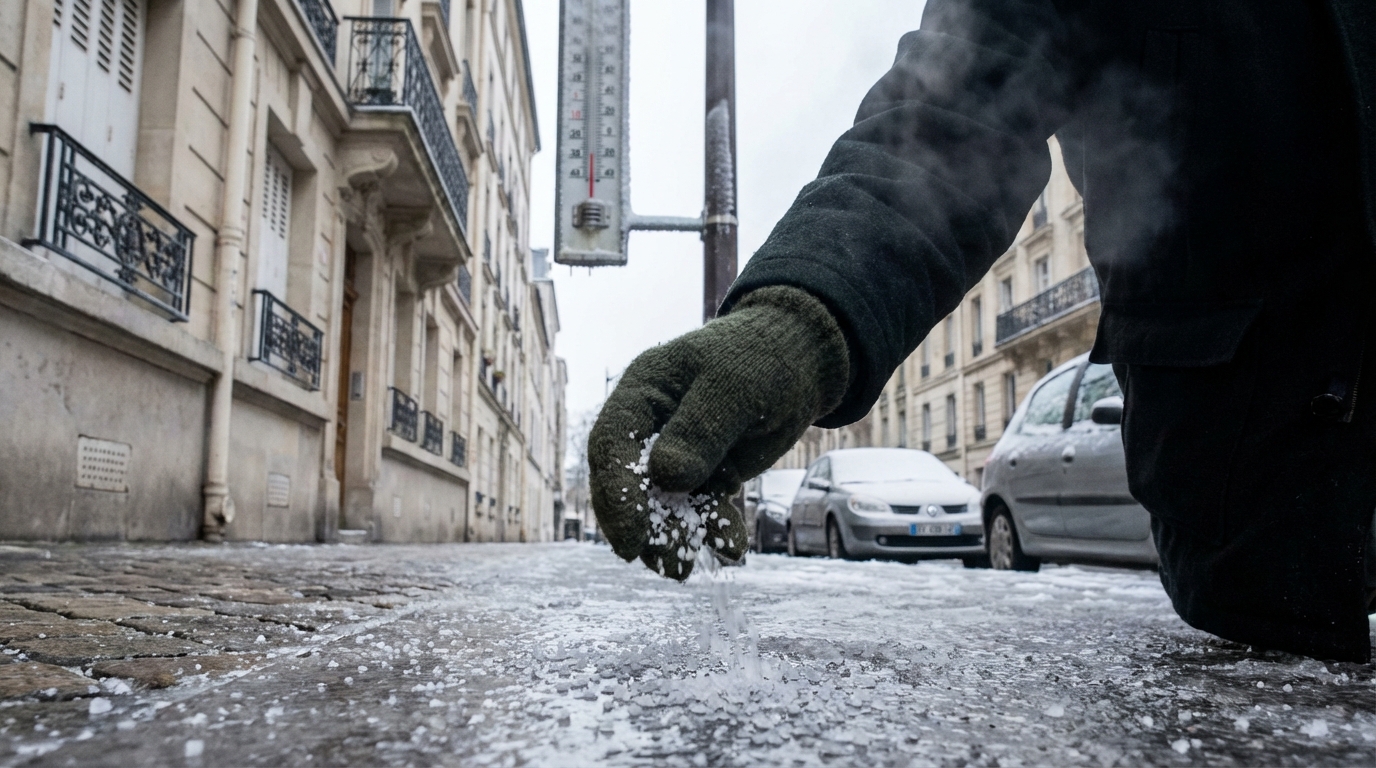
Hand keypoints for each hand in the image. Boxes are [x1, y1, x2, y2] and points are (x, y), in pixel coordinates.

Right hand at [588, 286, 849, 578]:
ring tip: (685, 571)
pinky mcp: (704, 473)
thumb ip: (700, 430)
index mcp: (641, 393)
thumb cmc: (762, 359)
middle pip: (630, 484)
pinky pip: (700, 508)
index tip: (630, 540)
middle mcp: (649, 426)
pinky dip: (711, 530)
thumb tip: (666, 476)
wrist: (801, 361)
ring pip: (663, 504)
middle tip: (663, 564)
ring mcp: (674, 452)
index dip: (616, 494)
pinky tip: (730, 550)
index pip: (612, 445)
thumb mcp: (734, 389)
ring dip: (673, 538)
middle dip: (644, 528)